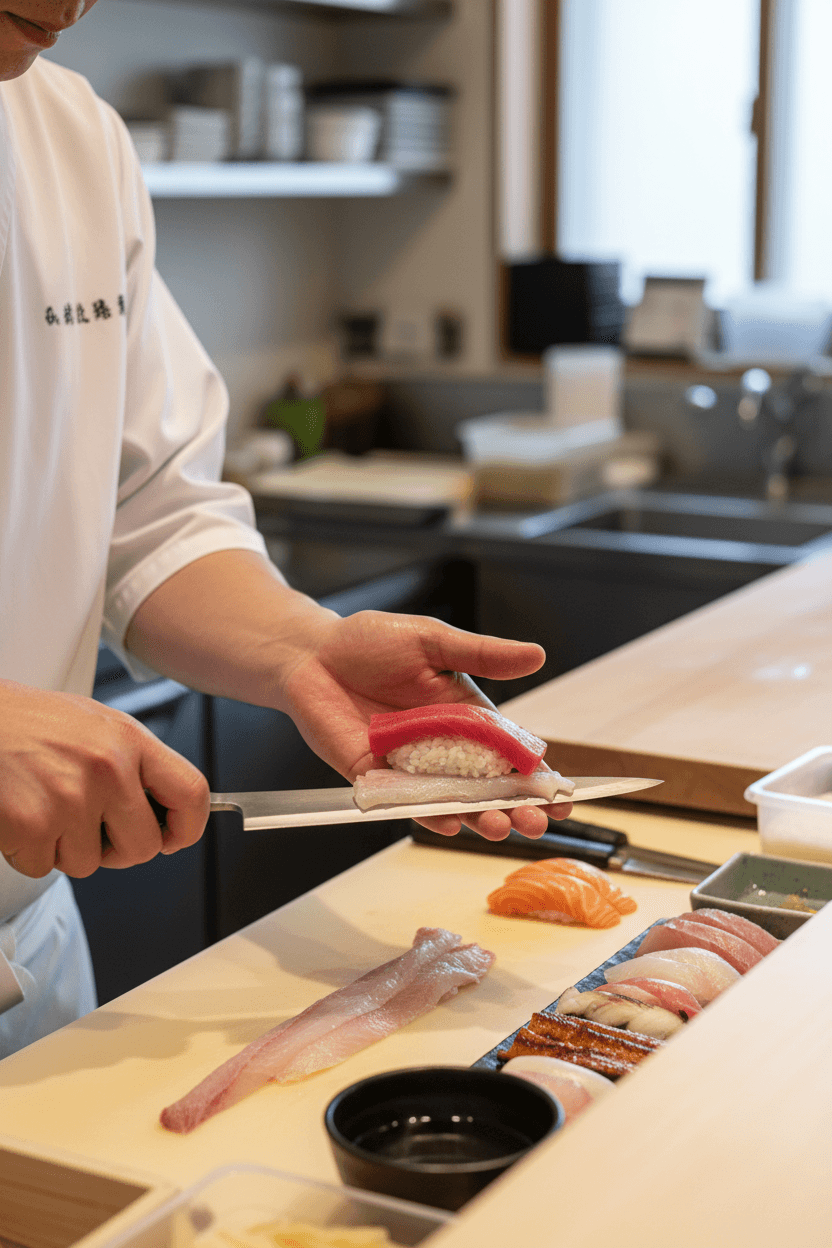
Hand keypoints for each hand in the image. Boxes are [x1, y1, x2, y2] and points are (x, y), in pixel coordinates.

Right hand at [0, 679, 208, 877]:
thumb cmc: (31, 721)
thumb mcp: (98, 725)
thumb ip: (135, 763)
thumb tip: (165, 807)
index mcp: (129, 740)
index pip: (191, 793)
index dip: (188, 826)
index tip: (175, 837)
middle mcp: (107, 768)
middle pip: (144, 847)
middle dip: (120, 850)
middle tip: (95, 831)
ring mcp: (71, 798)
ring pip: (89, 864)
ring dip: (67, 848)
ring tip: (48, 807)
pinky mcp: (32, 825)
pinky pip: (44, 866)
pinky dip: (30, 851)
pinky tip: (23, 816)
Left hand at [278, 610, 573, 840]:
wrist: (311, 653)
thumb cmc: (371, 641)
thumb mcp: (434, 641)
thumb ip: (482, 655)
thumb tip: (536, 654)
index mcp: (467, 716)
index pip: (512, 753)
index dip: (538, 776)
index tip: (564, 796)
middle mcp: (444, 747)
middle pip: (488, 787)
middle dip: (515, 806)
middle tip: (537, 823)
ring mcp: (411, 766)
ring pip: (452, 801)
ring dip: (478, 817)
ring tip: (501, 827)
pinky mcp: (375, 777)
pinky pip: (405, 802)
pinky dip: (427, 813)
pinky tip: (450, 822)